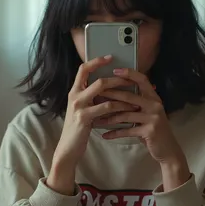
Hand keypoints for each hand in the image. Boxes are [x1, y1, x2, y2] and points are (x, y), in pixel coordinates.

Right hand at [47, 57, 137, 194]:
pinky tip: (129, 109)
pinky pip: (106, 107)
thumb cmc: (78, 129)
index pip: (83, 69)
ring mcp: (79, 106)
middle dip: (118, 78)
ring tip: (136, 94)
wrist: (68, 148)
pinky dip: (120, 107)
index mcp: (74, 91)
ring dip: (122, 92)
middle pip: (98, 79)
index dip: (96, 61)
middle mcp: (75, 95)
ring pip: (104, 91)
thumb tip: (110, 88)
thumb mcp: (83, 109)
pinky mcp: (84, 117)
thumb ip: (91, 98)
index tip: (110, 57)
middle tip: (132, 79)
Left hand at [98, 68, 190, 190]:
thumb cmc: (153, 129)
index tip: (114, 70)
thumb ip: (138, 103)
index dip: (129, 74)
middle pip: (129, 97)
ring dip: (109, 118)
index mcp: (154, 98)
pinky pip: (127, 130)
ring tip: (96, 120)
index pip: (142, 80)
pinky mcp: (149, 131)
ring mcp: (153, 118)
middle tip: (95, 95)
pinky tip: (105, 135)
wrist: (168, 149)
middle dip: (111, 96)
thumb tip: (116, 93)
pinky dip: (115, 133)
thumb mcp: (148, 113)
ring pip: (125, 115)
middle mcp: (155, 105)